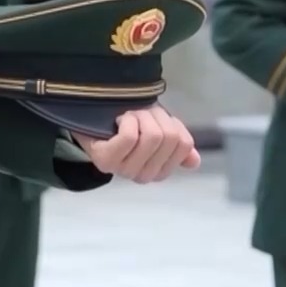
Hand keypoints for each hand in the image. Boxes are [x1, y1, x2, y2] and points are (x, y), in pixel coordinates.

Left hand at [73, 106, 199, 182]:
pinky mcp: (105, 161)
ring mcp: (122, 170)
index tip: (155, 120)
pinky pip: (130, 138)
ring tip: (128, 116)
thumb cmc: (127, 120)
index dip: (172, 124)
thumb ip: (177, 144)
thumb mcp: (157, 128)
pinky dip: (128, 122)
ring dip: (141, 117)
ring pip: (151, 136)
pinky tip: (118, 121)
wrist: (90, 111)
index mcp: (158, 170)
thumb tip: (195, 160)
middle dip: (155, 117)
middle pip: (167, 137)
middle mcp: (141, 175)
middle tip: (139, 114)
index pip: (183, 144)